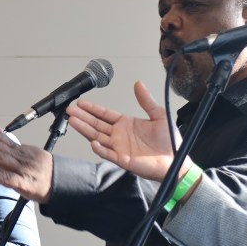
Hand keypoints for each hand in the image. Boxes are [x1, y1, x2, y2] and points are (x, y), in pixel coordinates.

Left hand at [0, 120, 53, 202]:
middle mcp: (19, 157)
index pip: (0, 137)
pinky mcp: (23, 183)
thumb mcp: (29, 153)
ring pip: (0, 159)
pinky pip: (7, 179)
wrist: (62, 184)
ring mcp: (21, 169)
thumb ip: (10, 144)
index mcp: (19, 150)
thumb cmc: (44, 171)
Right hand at [67, 80, 184, 180]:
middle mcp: (119, 135)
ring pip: (97, 136)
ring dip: (85, 129)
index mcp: (126, 124)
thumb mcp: (159, 115)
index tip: (81, 103)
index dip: (92, 109)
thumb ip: (146, 101)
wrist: (176, 160)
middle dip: (83, 117)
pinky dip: (100, 148)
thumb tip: (139, 84)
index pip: (105, 114)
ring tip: (73, 121)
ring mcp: (119, 147)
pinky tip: (92, 141)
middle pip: (96, 124)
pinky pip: (107, 154)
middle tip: (70, 110)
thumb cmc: (169, 141)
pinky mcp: (122, 159)